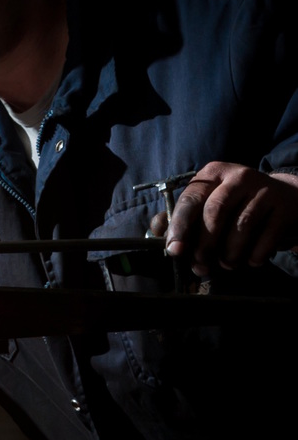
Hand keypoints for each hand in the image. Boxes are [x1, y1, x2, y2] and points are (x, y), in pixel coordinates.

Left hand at [151, 162, 297, 275]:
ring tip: (227, 264)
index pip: (191, 200)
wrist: (282, 197)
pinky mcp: (282, 206)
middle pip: (214, 213)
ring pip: (240, 226)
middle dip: (204, 245)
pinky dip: (254, 255)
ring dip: (229, 254)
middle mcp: (238, 177)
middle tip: (201, 265)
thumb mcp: (208, 202)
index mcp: (212, 175)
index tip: (175, 250)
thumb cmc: (235, 205)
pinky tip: (250, 260)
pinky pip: (266, 237)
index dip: (180, 227)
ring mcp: (262, 189)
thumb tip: (158, 232)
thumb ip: (182, 217)